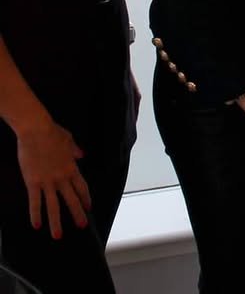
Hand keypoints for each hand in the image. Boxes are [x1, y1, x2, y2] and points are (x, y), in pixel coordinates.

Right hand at [16, 116, 90, 238]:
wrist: (37, 131)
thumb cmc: (53, 133)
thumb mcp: (69, 140)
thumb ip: (75, 150)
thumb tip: (82, 155)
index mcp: (72, 167)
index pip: (82, 187)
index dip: (86, 198)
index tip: (89, 207)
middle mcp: (62, 177)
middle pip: (72, 199)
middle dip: (77, 213)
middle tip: (81, 226)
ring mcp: (48, 181)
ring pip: (54, 206)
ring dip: (57, 222)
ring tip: (58, 236)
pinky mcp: (33, 183)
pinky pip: (35, 202)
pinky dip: (36, 214)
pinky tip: (37, 226)